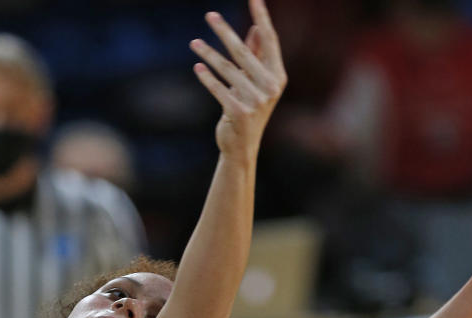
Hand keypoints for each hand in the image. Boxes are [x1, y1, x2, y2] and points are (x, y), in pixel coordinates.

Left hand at [191, 0, 286, 161]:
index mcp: (277, 76)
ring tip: (194, 43)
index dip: (261, 17)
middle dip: (224, 32)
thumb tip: (256, 29)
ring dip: (208, 54)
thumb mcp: (254, 84)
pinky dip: (207, 78)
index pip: (270, 40)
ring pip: (227, 70)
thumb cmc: (247, 111)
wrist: (241, 147)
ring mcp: (256, 101)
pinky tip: (197, 68)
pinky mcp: (239, 113)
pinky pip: (219, 89)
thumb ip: (256, 57)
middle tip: (209, 16)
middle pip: (244, 52)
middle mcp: (270, 87)